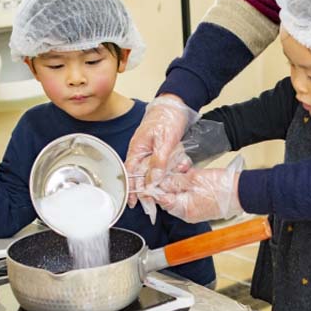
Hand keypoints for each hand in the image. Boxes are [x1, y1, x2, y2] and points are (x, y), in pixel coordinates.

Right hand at [125, 95, 197, 209]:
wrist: (177, 103)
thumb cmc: (167, 117)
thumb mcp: (164, 141)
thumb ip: (159, 161)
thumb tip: (153, 180)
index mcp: (137, 148)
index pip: (131, 173)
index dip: (132, 189)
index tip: (133, 202)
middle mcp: (142, 151)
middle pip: (142, 175)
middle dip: (147, 190)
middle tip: (151, 206)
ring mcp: (152, 150)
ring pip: (156, 171)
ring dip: (163, 179)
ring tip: (167, 189)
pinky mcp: (162, 149)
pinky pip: (165, 164)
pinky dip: (172, 168)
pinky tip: (180, 169)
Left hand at [155, 155, 244, 222]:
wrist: (243, 191)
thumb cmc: (222, 186)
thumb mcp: (194, 179)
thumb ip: (175, 181)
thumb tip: (160, 183)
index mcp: (184, 210)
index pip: (162, 199)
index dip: (157, 187)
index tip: (155, 177)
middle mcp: (188, 214)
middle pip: (170, 198)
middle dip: (169, 183)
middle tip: (172, 170)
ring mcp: (196, 212)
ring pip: (180, 196)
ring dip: (179, 184)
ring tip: (184, 171)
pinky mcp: (202, 207)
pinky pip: (189, 197)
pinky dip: (188, 187)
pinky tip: (191, 176)